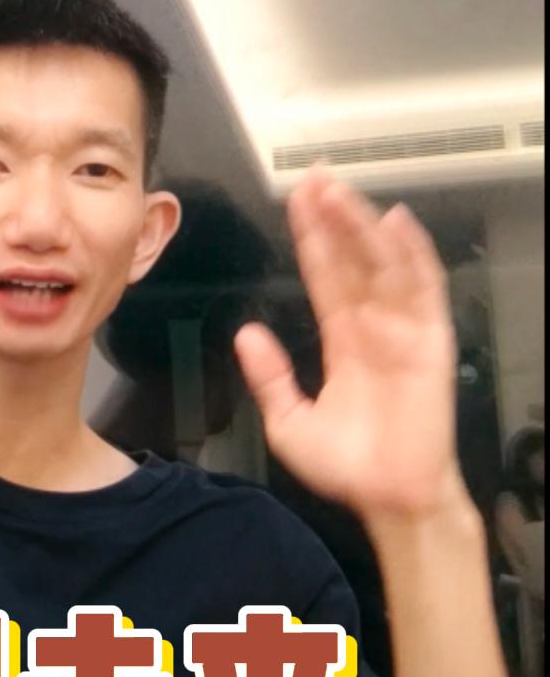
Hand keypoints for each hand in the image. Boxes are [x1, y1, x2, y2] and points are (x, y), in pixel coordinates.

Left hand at [233, 165, 462, 521]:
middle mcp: (374, 329)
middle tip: (315, 178)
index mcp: (344, 343)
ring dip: (362, 227)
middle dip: (334, 219)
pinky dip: (413, 256)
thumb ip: (269, 377)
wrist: (388, 499)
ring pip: (381, 266)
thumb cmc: (349, 468)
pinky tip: (398, 224)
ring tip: (339, 192)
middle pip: (352, 261)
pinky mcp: (430, 343)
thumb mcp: (289, 422)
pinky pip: (424, 291)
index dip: (312, 240)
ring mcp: (403, 332)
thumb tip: (247, 336)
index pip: (325, 278)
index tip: (297, 203)